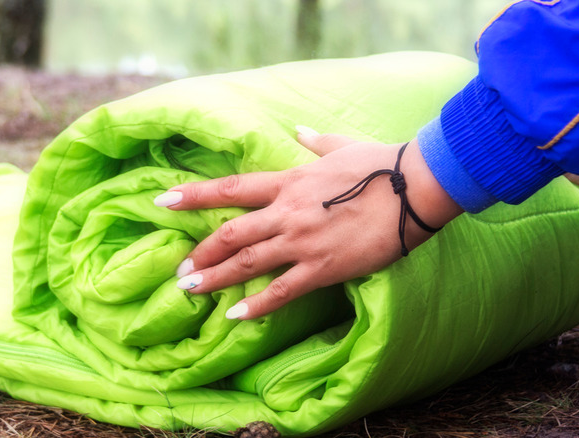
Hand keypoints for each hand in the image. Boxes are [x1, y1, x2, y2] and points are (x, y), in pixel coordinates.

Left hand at [155, 129, 462, 319]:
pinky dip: (257, 304)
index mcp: (289, 182)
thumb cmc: (380, 163)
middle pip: (231, 233)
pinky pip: (282, 290)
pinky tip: (235, 316)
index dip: (193, 195)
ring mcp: (302, 241)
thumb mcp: (341, 146)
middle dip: (200, 252)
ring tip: (189, 291)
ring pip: (248, 263)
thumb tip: (299, 129)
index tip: (164, 200)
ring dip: (215, 278)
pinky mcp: (322, 267)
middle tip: (179, 269)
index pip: (230, 189)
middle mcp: (287, 212)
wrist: (415, 188)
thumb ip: (314, 142)